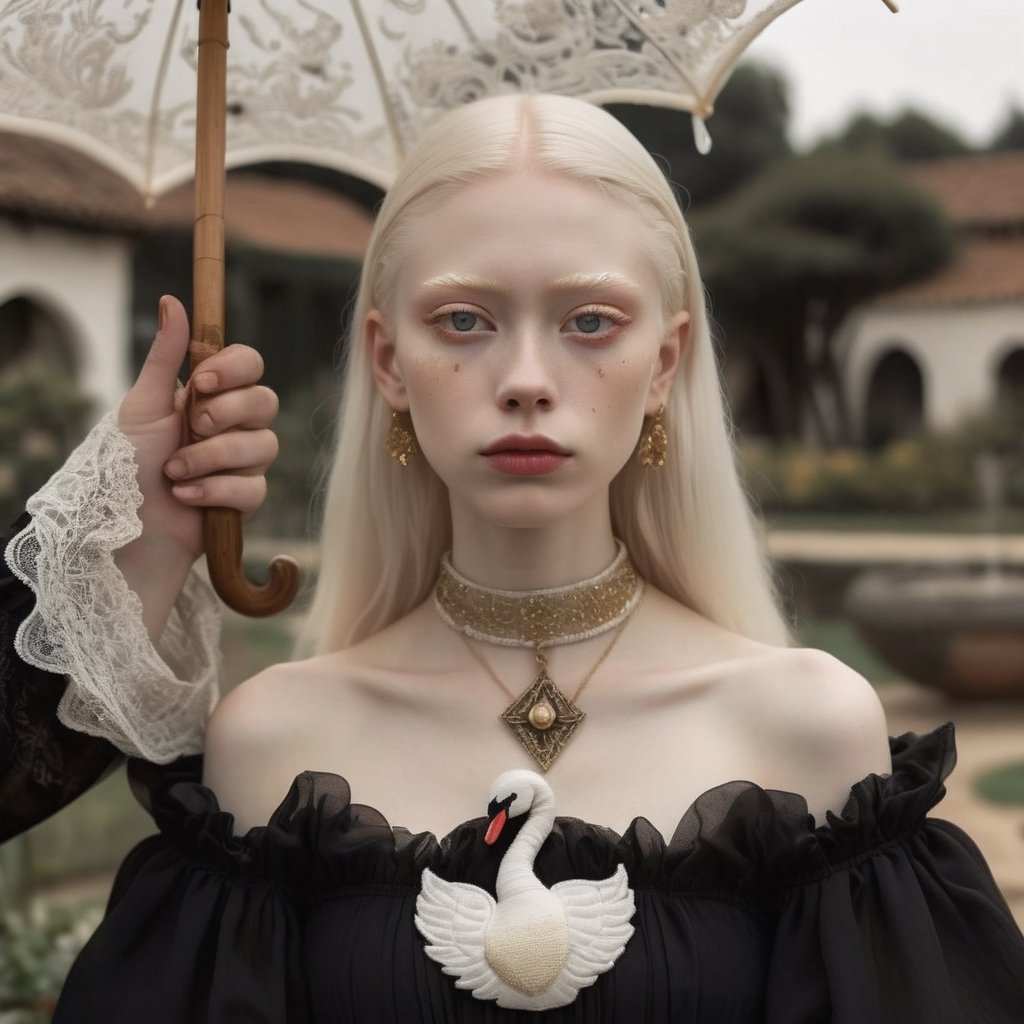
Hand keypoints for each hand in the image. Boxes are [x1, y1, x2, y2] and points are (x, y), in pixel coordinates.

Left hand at [117, 295, 278, 569]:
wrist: (124, 525)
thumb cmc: (126, 463)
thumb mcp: (143, 404)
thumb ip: (165, 356)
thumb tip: (173, 300)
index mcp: (212, 395)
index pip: (251, 364)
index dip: (235, 370)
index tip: (201, 382)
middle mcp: (234, 425)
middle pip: (266, 401)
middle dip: (226, 414)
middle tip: (190, 428)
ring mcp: (243, 462)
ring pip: (263, 446)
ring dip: (212, 458)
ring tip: (174, 471)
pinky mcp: (246, 499)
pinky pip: (253, 487)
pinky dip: (213, 491)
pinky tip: (184, 496)